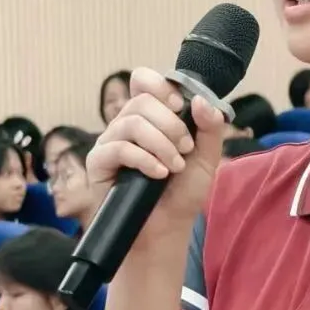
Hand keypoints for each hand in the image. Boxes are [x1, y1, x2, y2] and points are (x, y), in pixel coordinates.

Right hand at [86, 68, 225, 241]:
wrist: (166, 228)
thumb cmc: (182, 192)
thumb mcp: (206, 158)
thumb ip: (210, 128)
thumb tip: (200, 100)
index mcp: (149, 117)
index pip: (143, 81)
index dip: (161, 86)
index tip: (180, 106)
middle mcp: (126, 124)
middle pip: (141, 100)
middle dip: (170, 124)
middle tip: (185, 149)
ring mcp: (110, 142)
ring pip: (132, 122)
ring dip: (161, 144)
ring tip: (174, 166)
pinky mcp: (99, 163)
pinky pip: (119, 148)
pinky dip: (145, 159)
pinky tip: (159, 174)